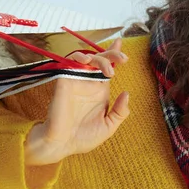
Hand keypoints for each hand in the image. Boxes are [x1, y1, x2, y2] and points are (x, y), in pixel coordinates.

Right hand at [25, 38, 129, 165]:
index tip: (120, 44)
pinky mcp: (64, 80)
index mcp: (99, 91)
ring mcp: (76, 80)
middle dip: (113, 54)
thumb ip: (120, 112)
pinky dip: (78, 57)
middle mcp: (89, 83)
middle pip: (101, 59)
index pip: (108, 67)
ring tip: (109, 70)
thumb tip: (126, 93)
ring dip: (100, 58)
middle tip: (123, 59)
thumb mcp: (109, 126)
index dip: (114, 54)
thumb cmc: (83, 138)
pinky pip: (70, 62)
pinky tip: (87, 61)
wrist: (62, 145)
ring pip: (88, 58)